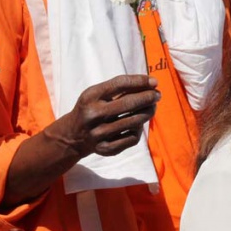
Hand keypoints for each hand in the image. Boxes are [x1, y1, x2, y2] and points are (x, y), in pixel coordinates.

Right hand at [45, 74, 159, 158]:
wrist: (72, 136)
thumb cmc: (91, 109)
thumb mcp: (97, 94)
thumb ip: (119, 88)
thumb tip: (151, 84)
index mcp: (90, 97)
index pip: (120, 83)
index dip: (140, 81)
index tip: (154, 81)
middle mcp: (93, 115)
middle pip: (128, 104)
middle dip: (148, 97)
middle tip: (158, 95)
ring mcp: (99, 133)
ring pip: (134, 122)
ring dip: (147, 113)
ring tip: (152, 107)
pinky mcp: (106, 149)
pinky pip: (132, 138)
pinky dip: (138, 129)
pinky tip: (138, 124)